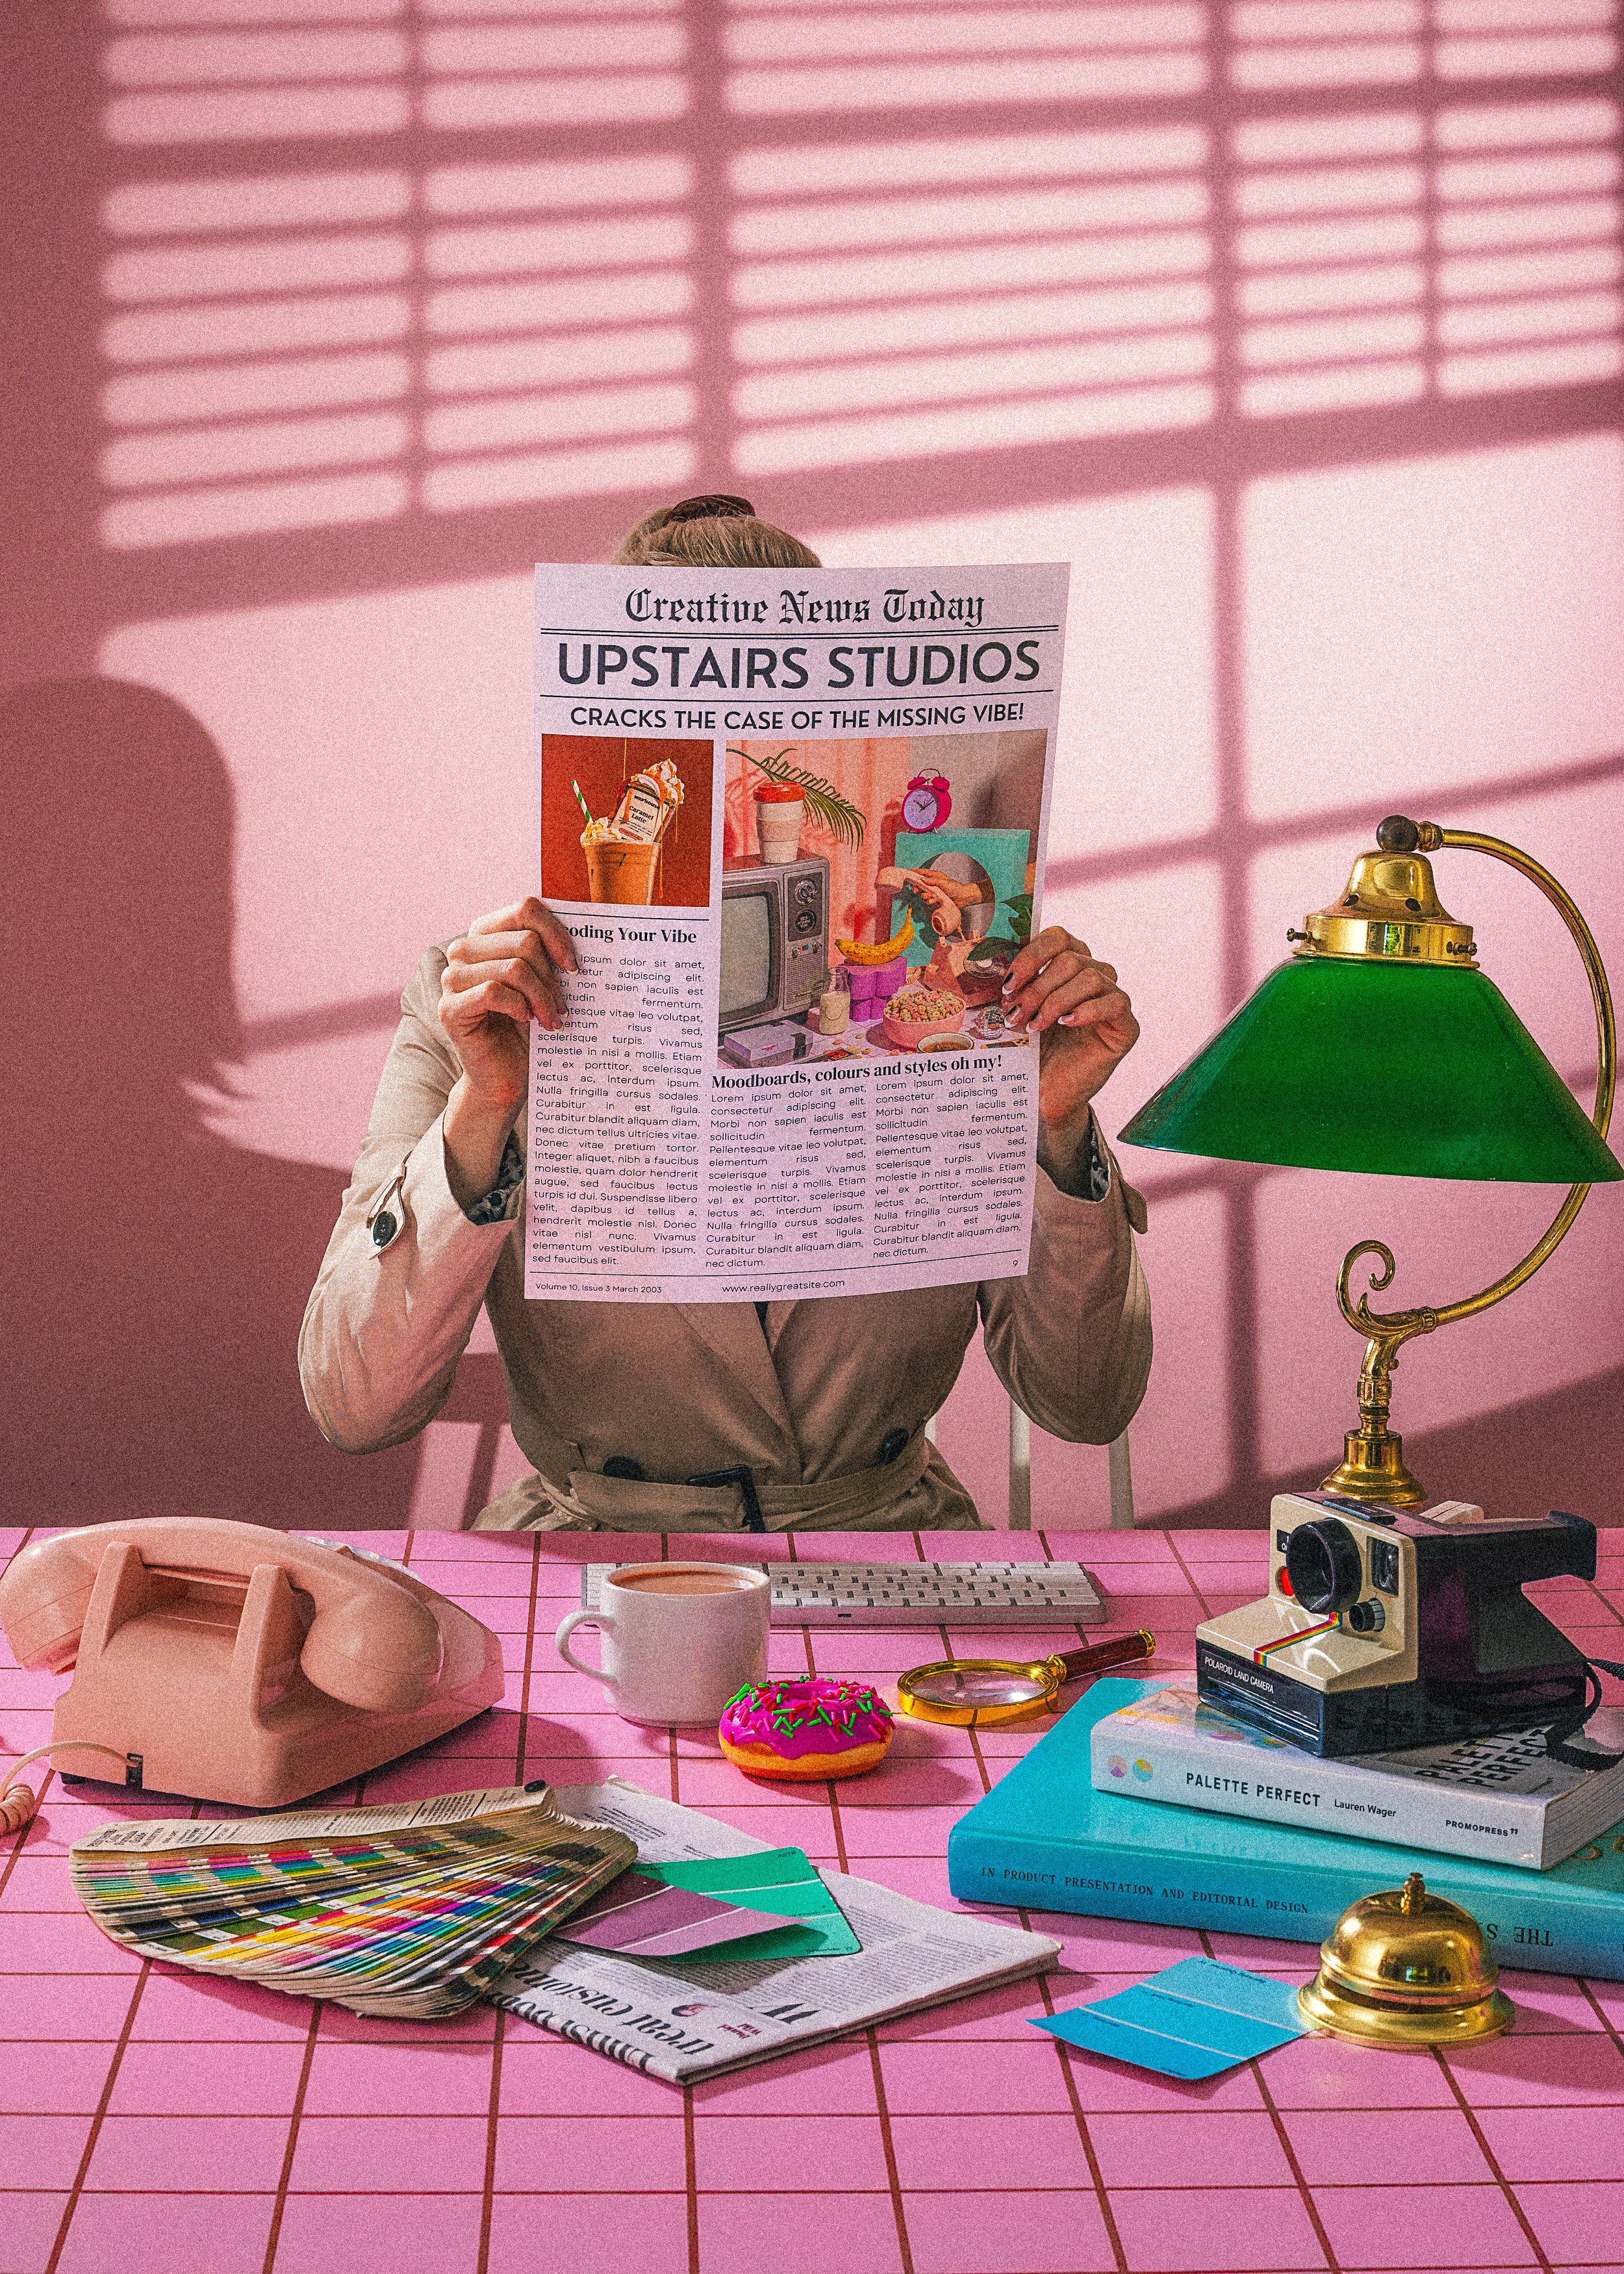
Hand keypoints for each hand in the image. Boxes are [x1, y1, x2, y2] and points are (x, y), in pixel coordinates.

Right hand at [438, 897, 576, 1206]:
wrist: (508, 1074)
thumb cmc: (530, 1025)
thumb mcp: (546, 981)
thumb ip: (553, 952)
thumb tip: (595, 928)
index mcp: (487, 933)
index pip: (526, 908)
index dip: (557, 933)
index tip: (575, 967)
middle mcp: (464, 949)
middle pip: (524, 941)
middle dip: (551, 977)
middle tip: (562, 1006)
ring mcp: (452, 978)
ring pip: (513, 968)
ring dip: (542, 996)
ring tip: (552, 1020)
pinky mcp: (449, 1008)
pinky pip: (494, 992)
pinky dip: (520, 1006)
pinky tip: (528, 1022)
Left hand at [1000, 926, 1139, 1134]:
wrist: (1045, 1095)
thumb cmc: (1031, 1051)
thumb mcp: (1018, 1011)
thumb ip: (1017, 984)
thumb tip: (995, 960)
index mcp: (1069, 967)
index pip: (1058, 938)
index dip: (1032, 955)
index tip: (1008, 983)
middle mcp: (1095, 977)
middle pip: (1071, 959)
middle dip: (1037, 987)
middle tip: (1015, 1013)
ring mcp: (1113, 1001)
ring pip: (1090, 978)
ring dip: (1055, 1000)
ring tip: (1035, 1026)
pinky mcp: (1126, 1027)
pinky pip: (1116, 1003)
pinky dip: (1087, 1010)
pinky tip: (1065, 1024)